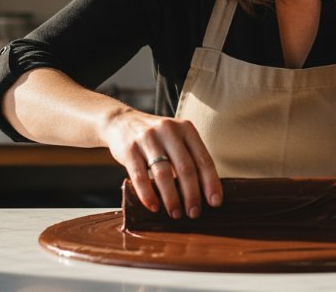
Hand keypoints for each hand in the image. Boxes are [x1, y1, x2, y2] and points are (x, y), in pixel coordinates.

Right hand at [102, 108, 222, 218]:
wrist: (120, 122)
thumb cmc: (156, 138)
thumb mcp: (176, 138)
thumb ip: (189, 157)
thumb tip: (205, 192)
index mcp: (186, 128)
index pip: (203, 159)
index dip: (211, 182)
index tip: (215, 202)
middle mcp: (168, 130)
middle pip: (185, 168)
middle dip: (192, 194)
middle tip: (194, 213)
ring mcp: (148, 139)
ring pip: (163, 173)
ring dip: (171, 198)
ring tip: (176, 213)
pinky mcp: (129, 149)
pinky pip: (140, 176)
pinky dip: (148, 195)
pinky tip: (154, 207)